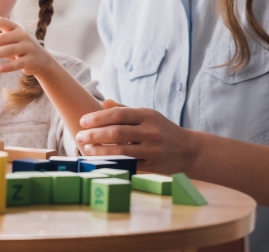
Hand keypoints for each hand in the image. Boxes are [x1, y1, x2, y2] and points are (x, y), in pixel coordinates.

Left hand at [0, 17, 53, 75]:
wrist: (41, 59)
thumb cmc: (19, 48)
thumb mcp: (5, 43)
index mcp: (15, 28)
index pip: (2, 21)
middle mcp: (22, 35)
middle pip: (2, 38)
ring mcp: (27, 47)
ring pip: (9, 49)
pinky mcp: (31, 60)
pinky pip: (19, 63)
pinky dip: (9, 66)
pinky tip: (0, 69)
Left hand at [76, 100, 200, 174]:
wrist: (189, 150)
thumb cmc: (162, 129)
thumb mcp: (147, 115)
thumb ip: (125, 109)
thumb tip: (104, 102)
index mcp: (147, 115)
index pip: (118, 115)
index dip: (98, 118)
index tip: (82, 121)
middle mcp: (150, 131)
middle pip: (117, 132)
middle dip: (95, 134)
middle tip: (79, 135)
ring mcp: (152, 149)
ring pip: (121, 150)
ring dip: (101, 150)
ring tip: (86, 148)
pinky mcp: (153, 165)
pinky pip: (129, 164)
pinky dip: (113, 162)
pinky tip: (101, 161)